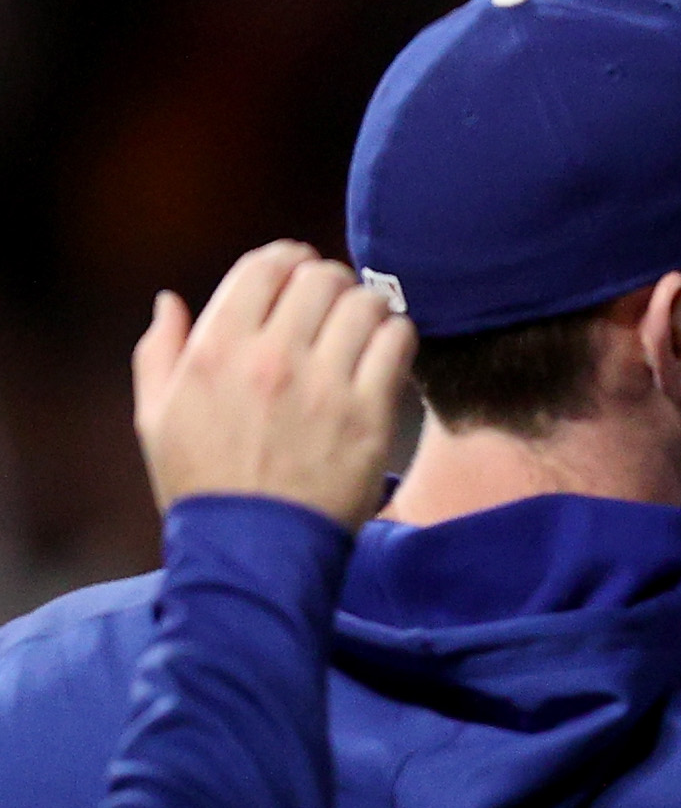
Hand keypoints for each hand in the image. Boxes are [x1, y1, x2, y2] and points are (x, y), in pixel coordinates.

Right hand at [133, 241, 415, 528]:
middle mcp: (270, 359)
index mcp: (215, 350)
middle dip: (330, 279)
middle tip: (336, 297)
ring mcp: (324, 387)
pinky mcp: (369, 417)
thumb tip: (170, 300)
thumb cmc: (203, 485)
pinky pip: (397, 345)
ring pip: (363, 304)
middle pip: (319, 278)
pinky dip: (397, 335)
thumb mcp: (156, 417)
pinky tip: (389, 348)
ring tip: (365, 322)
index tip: (301, 266)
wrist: (252, 549)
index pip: (263, 268)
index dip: (288, 258)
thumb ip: (160, 351)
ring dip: (367, 305)